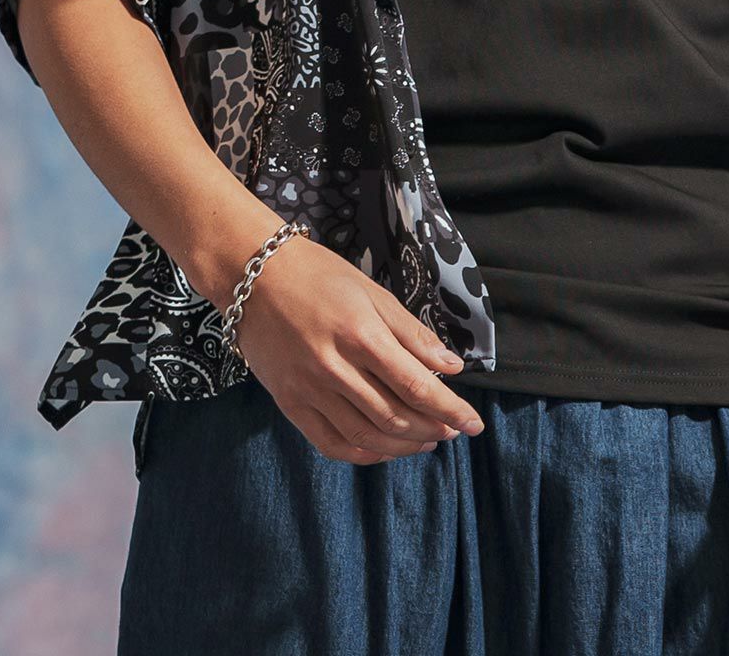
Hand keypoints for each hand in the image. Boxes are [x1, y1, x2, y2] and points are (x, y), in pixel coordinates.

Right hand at [234, 233, 486, 463]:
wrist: (254, 277)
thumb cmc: (318, 275)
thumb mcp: (372, 291)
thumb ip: (412, 333)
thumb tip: (452, 366)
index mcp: (361, 334)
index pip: (416, 385)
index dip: (450, 409)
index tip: (474, 423)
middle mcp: (335, 368)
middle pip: (394, 416)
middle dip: (432, 428)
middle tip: (454, 430)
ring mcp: (309, 390)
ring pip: (366, 435)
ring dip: (403, 445)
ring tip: (427, 441)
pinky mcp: (289, 404)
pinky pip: (331, 443)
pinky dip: (363, 454)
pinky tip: (385, 449)